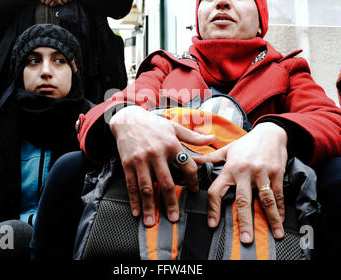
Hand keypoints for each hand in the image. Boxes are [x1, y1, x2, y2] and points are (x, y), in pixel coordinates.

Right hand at [110, 106, 215, 226]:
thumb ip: (193, 136)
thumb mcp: (174, 126)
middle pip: (166, 182)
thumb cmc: (153, 123)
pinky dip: (133, 200)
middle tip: (174, 218)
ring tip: (152, 222)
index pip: (187, 166)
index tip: (194, 192)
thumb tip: (213, 138)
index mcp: (171, 144)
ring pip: (147, 187)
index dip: (192, 181)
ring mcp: (141, 160)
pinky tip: (136, 212)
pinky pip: (131, 184)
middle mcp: (156, 154)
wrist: (127, 118)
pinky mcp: (128, 163)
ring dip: (149, 206)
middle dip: (170, 202)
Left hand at [194, 122, 286, 243]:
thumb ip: (210, 158)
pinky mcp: (276, 173)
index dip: (213, 208)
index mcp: (230, 168)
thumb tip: (193, 161)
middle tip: (245, 239)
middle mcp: (245, 172)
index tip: (212, 224)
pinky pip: (278, 193)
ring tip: (274, 234)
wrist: (270, 132)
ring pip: (265, 199)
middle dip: (244, 220)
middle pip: (243, 200)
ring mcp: (262, 173)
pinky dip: (280, 208)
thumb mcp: (227, 149)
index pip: (218, 190)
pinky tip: (281, 220)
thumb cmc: (246, 143)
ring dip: (270, 218)